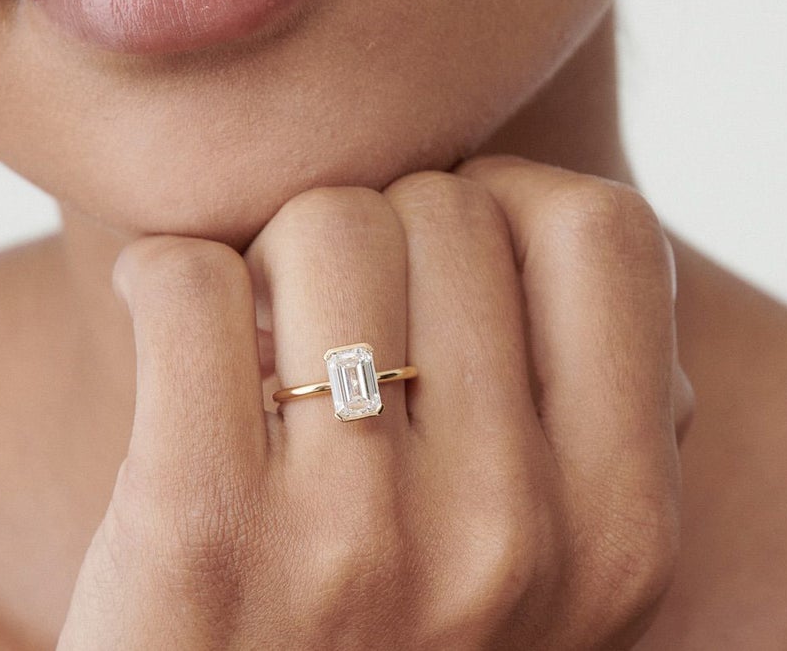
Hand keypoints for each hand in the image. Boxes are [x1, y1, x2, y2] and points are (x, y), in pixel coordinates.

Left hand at [56, 157, 691, 649]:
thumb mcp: (555, 583)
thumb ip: (595, 423)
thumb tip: (564, 222)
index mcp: (620, 537)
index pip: (603, 231)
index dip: (519, 203)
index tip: (450, 253)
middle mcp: (511, 540)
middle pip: (447, 210)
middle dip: (381, 235)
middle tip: (338, 316)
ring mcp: (357, 545)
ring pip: (328, 225)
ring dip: (275, 256)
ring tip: (262, 338)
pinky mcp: (199, 541)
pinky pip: (192, 284)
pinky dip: (165, 277)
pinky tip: (168, 324)